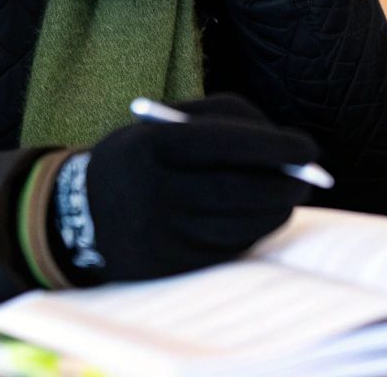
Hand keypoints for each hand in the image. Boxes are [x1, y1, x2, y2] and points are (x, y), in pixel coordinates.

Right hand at [63, 93, 316, 283]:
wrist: (78, 214)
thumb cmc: (139, 156)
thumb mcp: (163, 123)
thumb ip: (223, 121)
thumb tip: (286, 145)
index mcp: (153, 145)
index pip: (227, 144)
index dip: (275, 146)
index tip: (308, 147)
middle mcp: (155, 191)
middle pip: (239, 190)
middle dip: (283, 184)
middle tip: (308, 179)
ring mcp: (161, 233)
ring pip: (238, 225)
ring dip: (273, 212)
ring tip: (287, 198)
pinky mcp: (167, 265)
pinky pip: (224, 250)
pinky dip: (250, 234)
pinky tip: (257, 219)